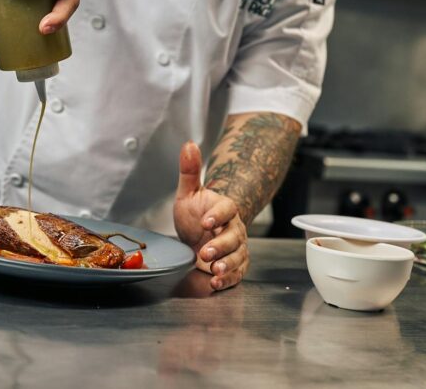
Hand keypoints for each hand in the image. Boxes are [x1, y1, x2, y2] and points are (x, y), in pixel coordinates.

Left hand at [173, 141, 249, 290]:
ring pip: (237, 256)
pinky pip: (237, 272)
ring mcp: (236, 248)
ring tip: (213, 270)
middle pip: (233, 236)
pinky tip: (216, 282)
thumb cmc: (195, 214)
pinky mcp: (234, 265)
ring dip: (226, 264)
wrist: (200, 234)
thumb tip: (189, 144)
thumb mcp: (188, 193)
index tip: (206, 221)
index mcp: (224, 209)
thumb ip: (189, 171)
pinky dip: (228, 279)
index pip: (227, 209)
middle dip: (220, 246)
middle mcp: (233, 229)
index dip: (218, 215)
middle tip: (204, 252)